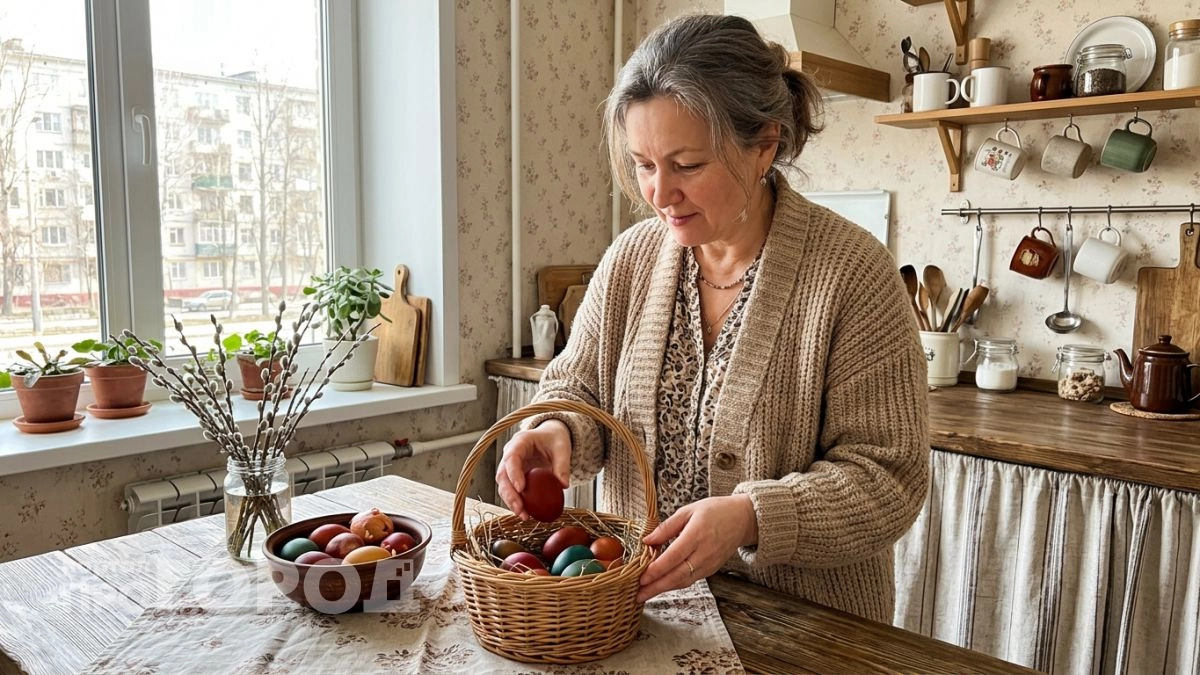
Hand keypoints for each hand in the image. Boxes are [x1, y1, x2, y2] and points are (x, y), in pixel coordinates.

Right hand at [495, 419, 571, 519]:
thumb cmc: (554, 439)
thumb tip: (564, 485)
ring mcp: (509, 467)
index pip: (511, 458)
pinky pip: (511, 491)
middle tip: (520, 508)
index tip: (521, 488)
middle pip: (502, 475)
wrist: (550, 438)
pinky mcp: (513, 477)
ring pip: (503, 486)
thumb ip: (563, 465)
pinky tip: (526, 513)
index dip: (513, 473)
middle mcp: (510, 454)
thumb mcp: (562, 448)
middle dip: (509, 494)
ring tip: (524, 515)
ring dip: (511, 502)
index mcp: (520, 442)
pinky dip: (517, 502)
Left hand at [636, 495, 756, 602]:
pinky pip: (691, 580)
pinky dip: (675, 584)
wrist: (743, 519)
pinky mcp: (711, 569)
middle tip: (638, 595)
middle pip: (677, 575)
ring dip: (664, 589)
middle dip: (656, 587)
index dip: (657, 569)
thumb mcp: (689, 510)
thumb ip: (667, 527)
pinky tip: (662, 585)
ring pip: (684, 581)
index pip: (674, 556)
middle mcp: (704, 552)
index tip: (641, 577)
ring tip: (645, 594)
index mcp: (697, 534)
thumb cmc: (716, 511)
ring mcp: (709, 563)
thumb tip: (647, 540)